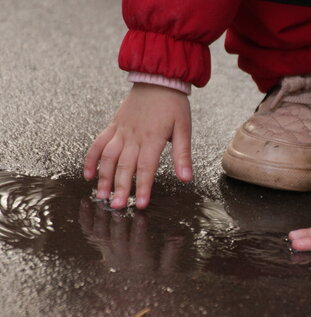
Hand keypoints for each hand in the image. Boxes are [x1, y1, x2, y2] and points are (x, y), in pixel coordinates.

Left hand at [78, 197, 185, 273]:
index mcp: (138, 264)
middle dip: (119, 221)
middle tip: (120, 204)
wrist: (133, 293)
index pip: (138, 246)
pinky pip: (90, 232)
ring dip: (102, 216)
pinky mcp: (100, 247)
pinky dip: (85, 217)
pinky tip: (85, 202)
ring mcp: (108, 253)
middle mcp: (120, 260)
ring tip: (104, 200)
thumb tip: (178, 238)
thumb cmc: (152, 280)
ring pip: (101, 233)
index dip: (139, 231)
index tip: (142, 217)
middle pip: (117, 239)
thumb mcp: (167, 269)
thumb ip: (171, 254)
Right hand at [84, 83, 191, 208]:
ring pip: (108, 157)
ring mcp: (121, 131)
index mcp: (153, 138)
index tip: (140, 205)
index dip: (143, 187)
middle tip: (116, 207)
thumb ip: (182, 155)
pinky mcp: (114, 126)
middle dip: (120, 188)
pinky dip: (92, 159)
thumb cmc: (173, 105)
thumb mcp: (184, 129)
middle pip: (124, 166)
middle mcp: (134, 136)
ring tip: (101, 196)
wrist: (158, 79)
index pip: (146, 168)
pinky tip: (88, 175)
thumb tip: (186, 178)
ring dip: (103, 177)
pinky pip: (98, 143)